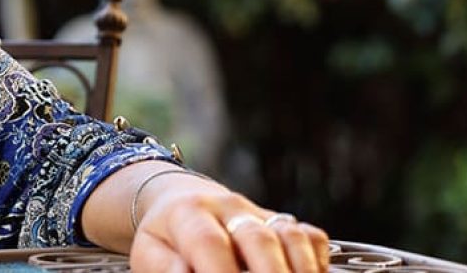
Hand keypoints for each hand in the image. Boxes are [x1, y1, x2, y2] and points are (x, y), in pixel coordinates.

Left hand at [131, 175, 329, 272]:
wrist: (178, 200)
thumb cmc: (165, 237)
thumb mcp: (150, 252)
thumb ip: (166, 268)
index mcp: (189, 214)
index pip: (209, 243)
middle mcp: (228, 208)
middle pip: (258, 238)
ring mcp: (259, 213)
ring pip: (290, 234)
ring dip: (299, 269)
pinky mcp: (281, 221)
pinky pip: (311, 236)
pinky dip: (316, 260)